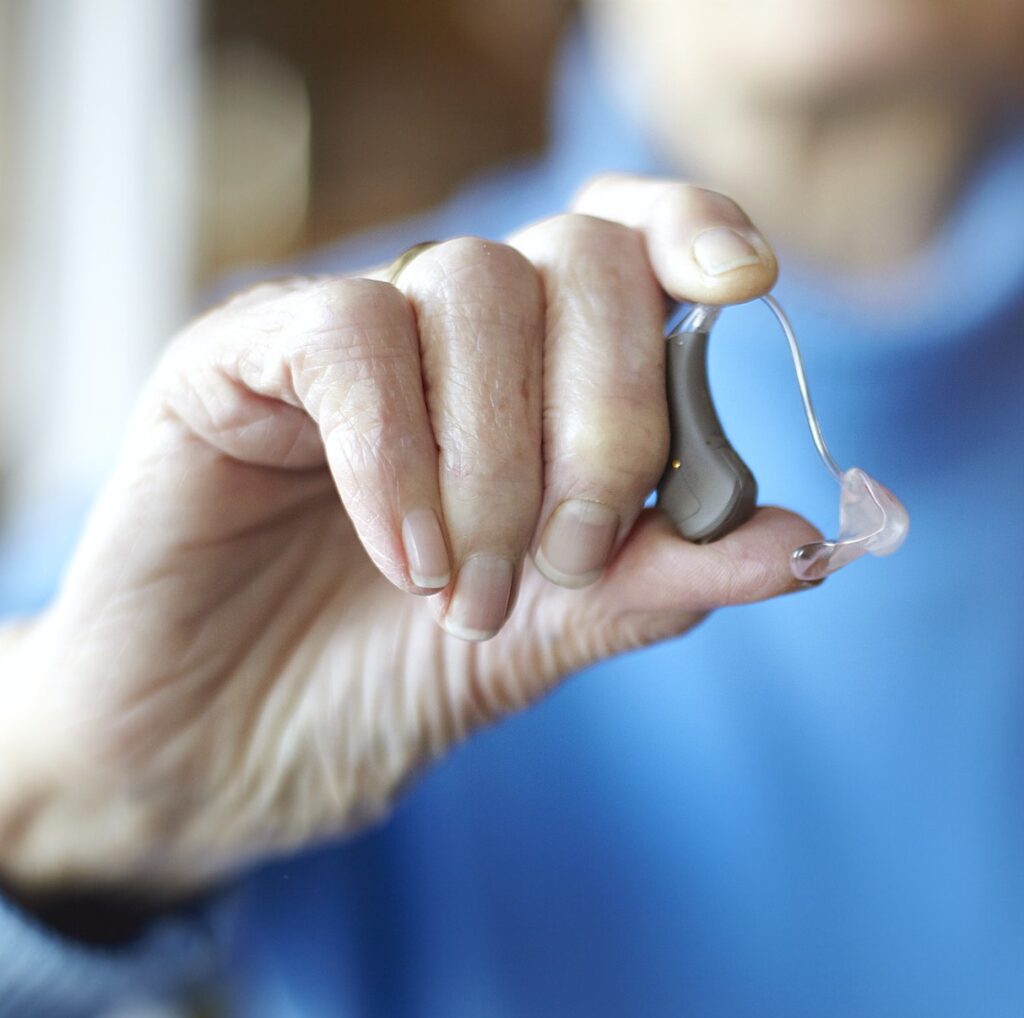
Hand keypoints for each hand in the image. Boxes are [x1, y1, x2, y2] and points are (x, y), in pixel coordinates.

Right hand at [0, 175, 818, 897]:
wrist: (219, 750)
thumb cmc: (379, 682)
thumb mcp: (546, 637)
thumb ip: (658, 576)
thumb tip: (801, 540)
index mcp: (527, 377)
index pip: (627, 240)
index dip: (692, 236)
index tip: (743, 284)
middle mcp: (443, 337)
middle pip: (573, 260)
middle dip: (602, 420)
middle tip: (560, 560)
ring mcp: (338, 336)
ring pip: (467, 287)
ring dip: (494, 461)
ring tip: (465, 591)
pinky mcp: (233, 360)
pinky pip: (346, 337)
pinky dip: (396, 453)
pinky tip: (401, 557)